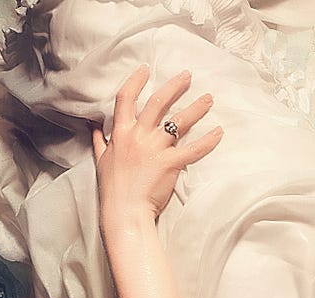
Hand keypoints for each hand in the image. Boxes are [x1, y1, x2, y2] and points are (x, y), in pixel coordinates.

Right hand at [93, 65, 222, 226]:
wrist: (124, 212)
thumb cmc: (112, 188)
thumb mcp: (101, 160)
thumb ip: (100, 141)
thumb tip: (95, 126)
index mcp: (121, 133)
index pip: (126, 99)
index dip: (136, 81)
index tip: (145, 69)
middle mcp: (138, 136)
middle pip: (157, 103)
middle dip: (174, 86)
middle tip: (188, 75)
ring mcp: (154, 149)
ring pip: (178, 122)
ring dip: (196, 108)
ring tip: (208, 98)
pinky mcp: (169, 164)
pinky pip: (193, 149)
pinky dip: (208, 140)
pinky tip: (219, 131)